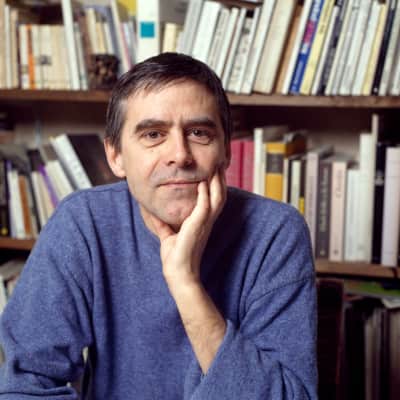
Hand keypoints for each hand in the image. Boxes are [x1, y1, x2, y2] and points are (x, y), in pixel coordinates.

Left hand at [150, 167, 226, 290]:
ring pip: (217, 198)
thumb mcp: (168, 235)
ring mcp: (204, 223)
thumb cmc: (176, 257)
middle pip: (219, 195)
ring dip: (217, 182)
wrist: (178, 274)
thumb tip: (152, 212)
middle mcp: (207, 221)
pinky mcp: (197, 227)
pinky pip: (204, 206)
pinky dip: (205, 193)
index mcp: (202, 222)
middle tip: (219, 163)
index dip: (214, 185)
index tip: (212, 170)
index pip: (212, 199)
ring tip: (216, 167)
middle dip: (220, 179)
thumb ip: (163, 223)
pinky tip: (202, 182)